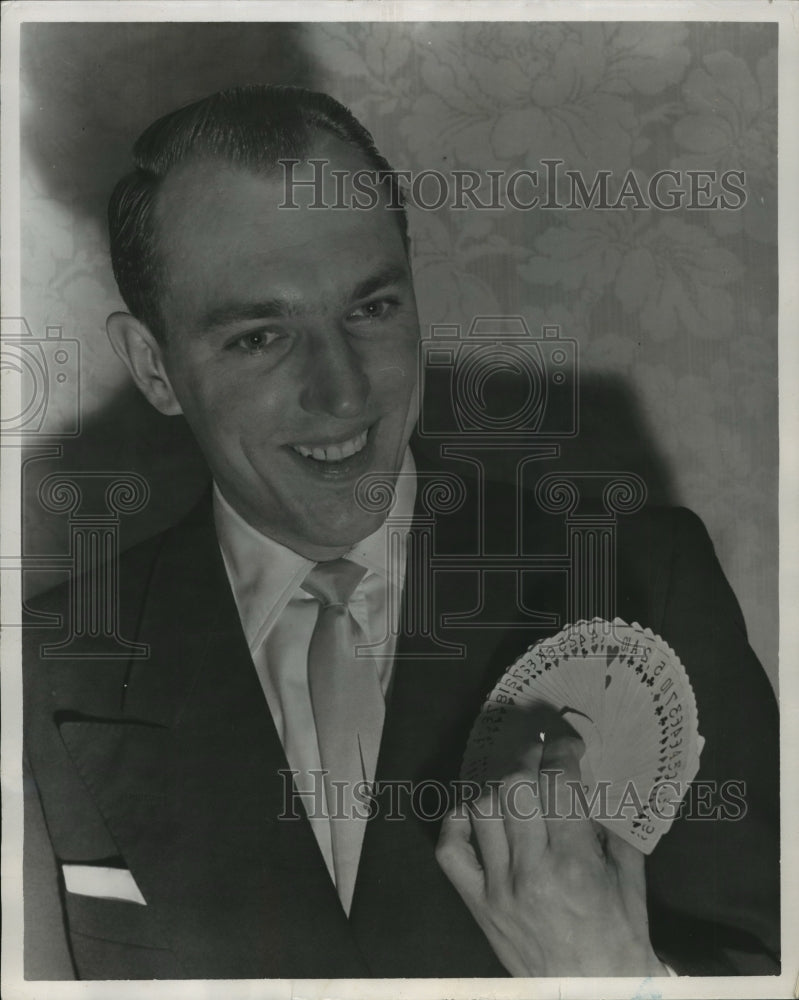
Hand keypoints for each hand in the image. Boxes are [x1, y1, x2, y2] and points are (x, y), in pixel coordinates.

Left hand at [437, 736, 667, 976]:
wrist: (595, 995)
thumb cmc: (620, 938)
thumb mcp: (629, 879)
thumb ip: (611, 827)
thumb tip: (589, 782)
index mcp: (575, 866)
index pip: (558, 785)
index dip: (561, 751)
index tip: (567, 743)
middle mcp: (530, 873)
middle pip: (514, 788)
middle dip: (528, 759)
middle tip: (540, 754)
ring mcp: (497, 890)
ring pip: (482, 810)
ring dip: (497, 785)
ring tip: (515, 781)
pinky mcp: (477, 905)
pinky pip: (451, 851)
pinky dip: (458, 822)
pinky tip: (476, 812)